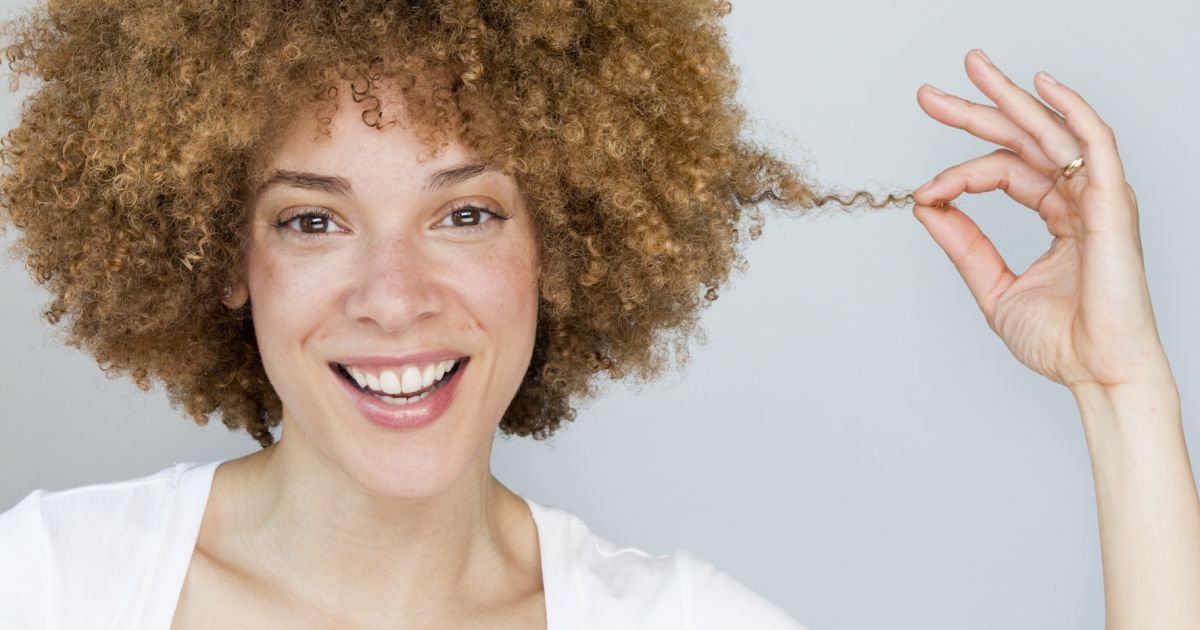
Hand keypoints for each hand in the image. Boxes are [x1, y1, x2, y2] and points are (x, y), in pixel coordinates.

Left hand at [911, 49, 1169, 391]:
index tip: (924, 191)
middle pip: (1024, 138)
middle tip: (930, 93)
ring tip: (971, 68)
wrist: (1095, 372)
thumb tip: (928, 204)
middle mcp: (1079, 200)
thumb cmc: (1062, 341)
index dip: (958, 174)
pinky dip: (1070, 110)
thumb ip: (963, 243)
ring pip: (1051, 131)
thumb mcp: (992, 285)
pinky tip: (1041, 86)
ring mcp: (1098, 199)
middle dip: (977, 109)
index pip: (1003, 171)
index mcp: (1058, 216)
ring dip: (1010, 97)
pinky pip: (1095, 144)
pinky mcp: (1111, 205)